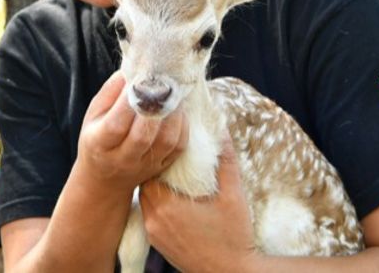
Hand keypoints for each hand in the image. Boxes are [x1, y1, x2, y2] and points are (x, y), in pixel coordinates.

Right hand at [76, 71, 188, 190]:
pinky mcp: (161, 167)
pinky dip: (183, 126)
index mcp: (99, 143)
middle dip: (156, 108)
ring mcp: (144, 165)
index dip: (130, 102)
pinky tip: (180, 110)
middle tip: (164, 83)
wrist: (105, 178)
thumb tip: (133, 69)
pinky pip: (178, 148)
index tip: (140, 80)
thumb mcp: (93, 115)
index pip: (116, 124)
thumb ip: (110, 92)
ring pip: (166, 142)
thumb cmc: (98, 138)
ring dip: (174, 115)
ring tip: (175, 94)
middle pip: (142, 136)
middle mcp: (122, 158)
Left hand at [139, 134, 257, 272]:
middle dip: (156, 172)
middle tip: (172, 160)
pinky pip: (150, 217)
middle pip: (144, 185)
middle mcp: (154, 220)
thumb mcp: (233, 194)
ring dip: (156, 189)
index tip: (171, 149)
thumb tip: (220, 132)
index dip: (158, 158)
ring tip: (174, 179)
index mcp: (167, 205)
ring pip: (145, 202)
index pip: (149, 171)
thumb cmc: (234, 237)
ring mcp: (154, 235)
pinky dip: (159, 206)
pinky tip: (176, 201)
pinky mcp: (158, 245)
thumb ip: (225, 160)